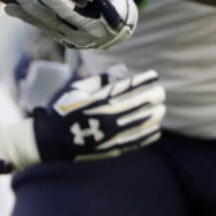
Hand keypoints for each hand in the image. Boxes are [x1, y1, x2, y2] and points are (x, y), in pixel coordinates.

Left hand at [5, 0, 137, 49]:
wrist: (112, 35)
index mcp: (108, 9)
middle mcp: (92, 26)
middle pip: (69, 12)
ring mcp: (76, 35)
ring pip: (51, 22)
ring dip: (32, 9)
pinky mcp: (63, 39)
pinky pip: (42, 28)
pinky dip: (26, 18)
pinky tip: (9, 8)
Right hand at [32, 66, 164, 161]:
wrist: (53, 138)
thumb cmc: (64, 109)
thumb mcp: (77, 89)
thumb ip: (100, 79)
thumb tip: (122, 68)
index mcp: (98, 99)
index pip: (127, 87)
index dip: (143, 80)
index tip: (154, 75)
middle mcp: (107, 115)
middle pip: (137, 104)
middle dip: (152, 96)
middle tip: (161, 92)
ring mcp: (111, 133)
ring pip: (139, 123)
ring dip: (153, 115)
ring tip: (161, 110)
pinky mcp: (112, 147)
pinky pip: (135, 141)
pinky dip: (147, 135)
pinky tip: (156, 130)